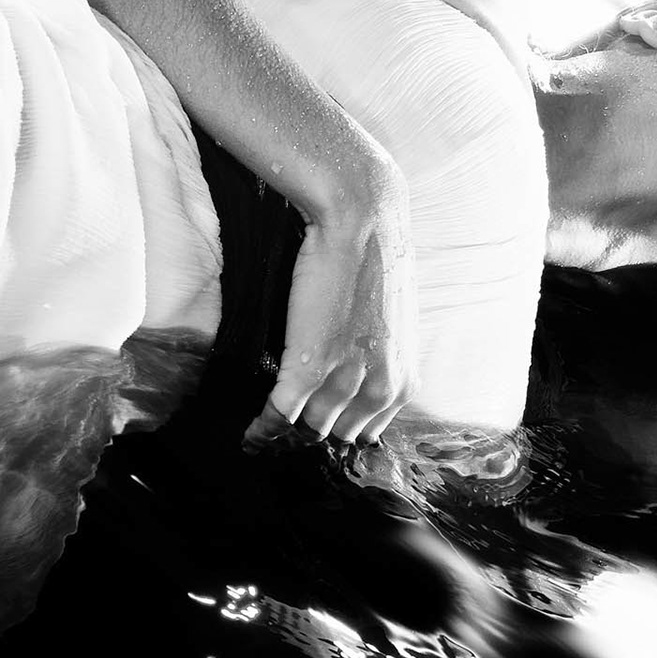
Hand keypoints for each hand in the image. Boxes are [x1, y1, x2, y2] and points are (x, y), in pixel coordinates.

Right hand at [248, 175, 419, 446]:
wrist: (361, 220)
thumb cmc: (375, 263)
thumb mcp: (391, 327)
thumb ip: (380, 362)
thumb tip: (357, 383)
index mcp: (404, 382)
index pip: (367, 433)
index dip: (341, 432)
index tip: (320, 429)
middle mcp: (381, 388)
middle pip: (338, 435)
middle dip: (314, 432)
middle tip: (288, 426)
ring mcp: (345, 379)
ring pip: (309, 427)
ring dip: (287, 431)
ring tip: (268, 428)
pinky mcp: (309, 366)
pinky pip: (280, 414)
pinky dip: (262, 430)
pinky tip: (252, 437)